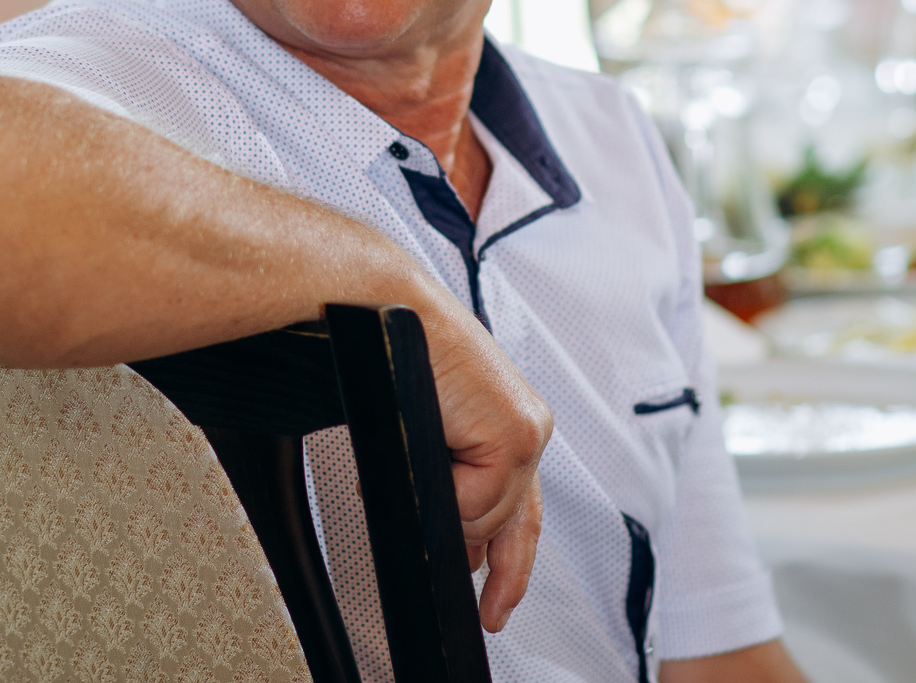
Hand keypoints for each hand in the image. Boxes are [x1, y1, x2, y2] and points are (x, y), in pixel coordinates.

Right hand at [418, 300, 553, 630]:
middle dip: (481, 559)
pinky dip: (443, 487)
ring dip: (441, 504)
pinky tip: (427, 444)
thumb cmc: (396, 356)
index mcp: (511, 423)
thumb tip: (454, 538)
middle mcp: (528, 428)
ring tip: (415, 455)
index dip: (511, 565)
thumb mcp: (429, 433)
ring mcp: (527, 432)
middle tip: (480, 603)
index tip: (496, 603)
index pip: (523, 510)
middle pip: (505, 523)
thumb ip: (450, 479)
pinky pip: (474, 500)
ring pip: (485, 518)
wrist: (388, 312)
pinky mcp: (515, 434)